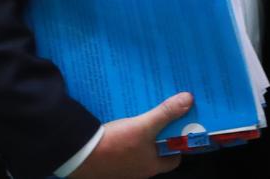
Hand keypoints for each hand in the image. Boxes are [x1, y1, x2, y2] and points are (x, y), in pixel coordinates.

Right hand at [71, 91, 193, 178]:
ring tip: (146, 110)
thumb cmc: (115, 145)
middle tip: (164, 112)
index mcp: (152, 165)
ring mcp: (125, 164)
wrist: (81, 155)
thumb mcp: (144, 126)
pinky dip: (128, 132)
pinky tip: (125, 117)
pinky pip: (125, 143)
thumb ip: (166, 113)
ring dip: (144, 130)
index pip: (174, 157)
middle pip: (157, 149)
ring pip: (141, 145)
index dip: (179, 142)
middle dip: (160, 131)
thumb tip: (189, 100)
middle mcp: (140, 168)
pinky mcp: (111, 157)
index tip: (181, 124)